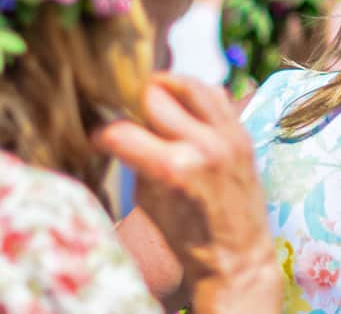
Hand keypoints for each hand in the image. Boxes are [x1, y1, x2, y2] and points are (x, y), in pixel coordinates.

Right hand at [96, 73, 280, 313]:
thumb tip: (120, 127)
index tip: (97, 138)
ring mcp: (228, 136)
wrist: (237, 255)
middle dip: (130, 102)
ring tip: (150, 97)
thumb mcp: (148, 200)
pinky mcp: (243, 133)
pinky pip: (217, 95)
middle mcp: (203, 145)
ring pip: (189, 84)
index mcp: (173, 167)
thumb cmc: (186, 238)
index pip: (121, 131)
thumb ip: (137, 158)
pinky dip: (195, 93)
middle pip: (153, 95)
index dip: (101, 133)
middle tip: (122, 111)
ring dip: (165, 87)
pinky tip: (182, 103)